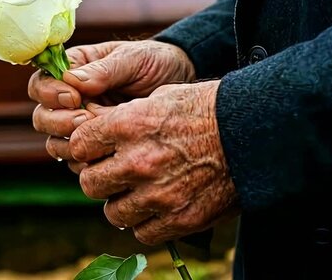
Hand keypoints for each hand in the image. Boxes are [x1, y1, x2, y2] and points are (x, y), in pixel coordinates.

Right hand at [29, 40, 195, 169]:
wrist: (182, 85)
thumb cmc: (155, 63)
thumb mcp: (133, 59)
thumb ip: (104, 71)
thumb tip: (71, 81)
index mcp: (72, 71)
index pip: (41, 84)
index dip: (50, 93)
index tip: (74, 97)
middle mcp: (69, 100)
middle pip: (42, 117)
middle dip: (58, 122)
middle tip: (84, 120)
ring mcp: (80, 127)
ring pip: (55, 143)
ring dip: (70, 144)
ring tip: (99, 137)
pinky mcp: (95, 148)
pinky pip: (78, 161)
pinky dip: (87, 161)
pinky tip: (107, 155)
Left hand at [69, 80, 237, 244]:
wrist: (252, 131)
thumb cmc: (205, 109)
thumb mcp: (159, 98)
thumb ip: (122, 120)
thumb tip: (97, 134)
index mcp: (128, 126)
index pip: (78, 146)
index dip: (85, 148)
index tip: (95, 150)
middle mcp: (138, 162)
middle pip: (89, 183)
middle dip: (99, 178)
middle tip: (114, 174)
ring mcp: (158, 194)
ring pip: (113, 213)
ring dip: (121, 203)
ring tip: (138, 192)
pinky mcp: (179, 219)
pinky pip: (142, 232)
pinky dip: (146, 223)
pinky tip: (158, 206)